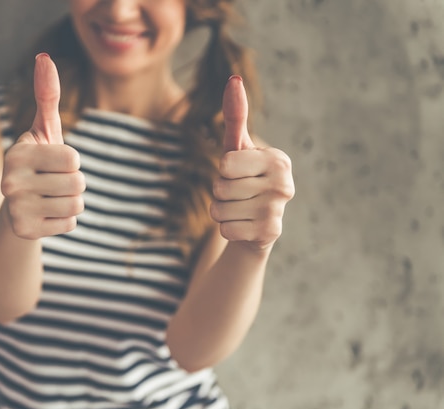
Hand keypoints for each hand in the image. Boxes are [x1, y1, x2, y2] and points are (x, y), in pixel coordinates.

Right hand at [1, 53, 84, 238]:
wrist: (15, 208)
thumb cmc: (38, 163)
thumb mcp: (43, 130)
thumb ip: (47, 95)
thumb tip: (45, 57)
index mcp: (17, 153)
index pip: (73, 158)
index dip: (71, 162)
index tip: (52, 164)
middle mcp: (10, 181)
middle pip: (77, 183)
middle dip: (73, 184)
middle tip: (53, 184)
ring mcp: (16, 209)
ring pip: (76, 205)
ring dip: (70, 202)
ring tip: (50, 198)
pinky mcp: (25, 232)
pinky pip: (70, 224)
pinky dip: (64, 220)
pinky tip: (46, 215)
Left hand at [210, 76, 294, 249]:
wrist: (256, 224)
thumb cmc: (245, 178)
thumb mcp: (238, 148)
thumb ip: (236, 116)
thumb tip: (234, 79)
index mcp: (278, 160)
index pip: (226, 164)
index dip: (224, 171)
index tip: (238, 174)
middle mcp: (285, 184)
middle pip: (221, 187)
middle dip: (220, 193)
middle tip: (238, 194)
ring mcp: (278, 211)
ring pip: (220, 210)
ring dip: (221, 212)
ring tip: (239, 210)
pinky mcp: (270, 234)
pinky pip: (225, 230)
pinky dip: (226, 229)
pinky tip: (243, 226)